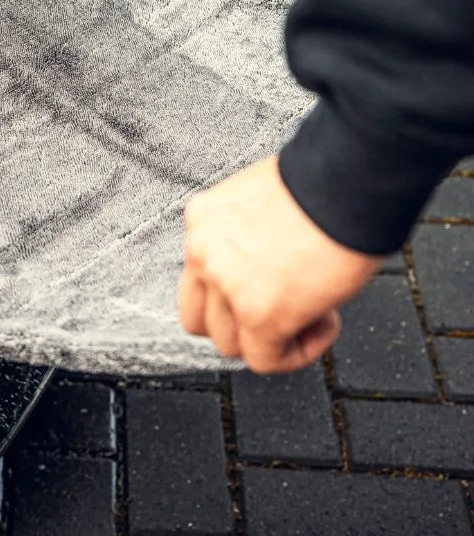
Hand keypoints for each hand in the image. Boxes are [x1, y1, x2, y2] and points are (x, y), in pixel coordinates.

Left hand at [178, 155, 382, 372]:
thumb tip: (262, 264)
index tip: (271, 283)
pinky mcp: (257, 315)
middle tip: (284, 309)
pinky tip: (325, 321)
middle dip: (241, 323)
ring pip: (231, 344)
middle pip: (201, 318)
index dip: (234, 291)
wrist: (346, 184)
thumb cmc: (321, 184)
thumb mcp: (261, 200)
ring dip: (272, 338)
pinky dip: (296, 353)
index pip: (197, 277)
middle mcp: (202, 251)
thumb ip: (245, 235)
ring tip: (315, 308)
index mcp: (201, 219)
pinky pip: (265, 360)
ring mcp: (225, 284)